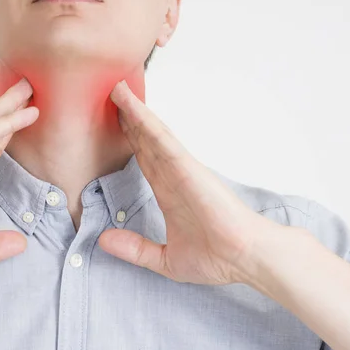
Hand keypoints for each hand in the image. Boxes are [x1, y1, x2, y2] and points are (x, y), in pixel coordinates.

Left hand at [98, 80, 289, 284]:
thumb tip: (103, 240)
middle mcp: (174, 177)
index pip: (145, 160)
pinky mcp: (188, 169)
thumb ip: (134, 249)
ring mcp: (181, 170)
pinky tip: (131, 107)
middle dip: (129, 120)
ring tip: (116, 89)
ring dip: (134, 112)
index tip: (114, 124)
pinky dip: (147, 123)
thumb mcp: (164, 259)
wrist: (246, 260)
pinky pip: (163, 142)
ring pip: (153, 135)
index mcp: (169, 194)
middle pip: (146, 142)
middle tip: (110, 96)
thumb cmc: (218, 259)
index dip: (130, 141)